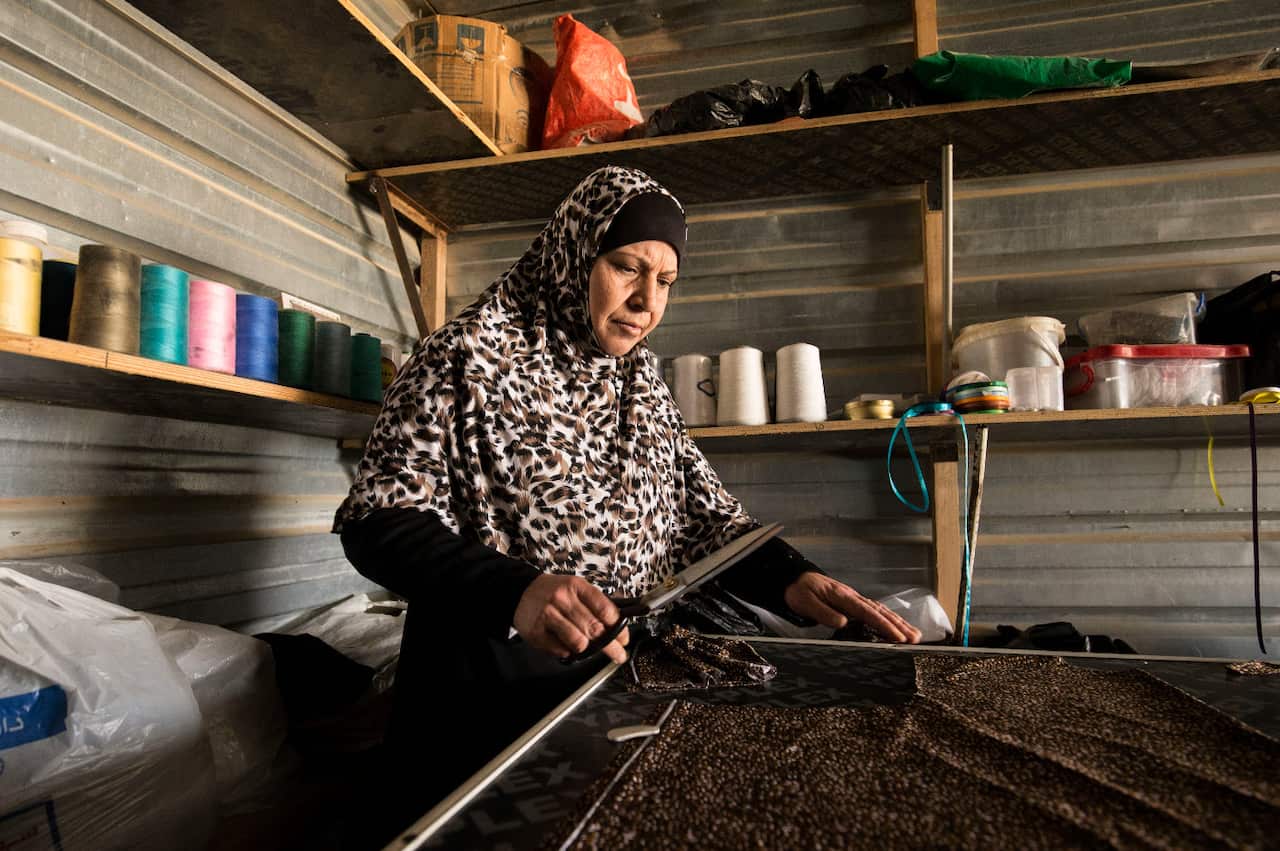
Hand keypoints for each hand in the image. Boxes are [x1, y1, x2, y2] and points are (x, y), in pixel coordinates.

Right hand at [513, 574, 629, 662]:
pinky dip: (567, 652)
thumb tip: (619, 623)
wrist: (521, 591)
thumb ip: (596, 603)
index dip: (618, 628)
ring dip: (586, 649)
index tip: (623, 638)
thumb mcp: (576, 588)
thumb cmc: (553, 592)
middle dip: (610, 646)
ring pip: (579, 641)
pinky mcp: (536, 631)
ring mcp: (548, 615)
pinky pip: (560, 650)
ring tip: (586, 647)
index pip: (604, 609)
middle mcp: (562, 599)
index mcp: (576, 586)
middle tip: (618, 654)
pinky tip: (566, 645)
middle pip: (594, 628)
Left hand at [783, 572, 922, 643]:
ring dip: (898, 622)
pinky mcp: (852, 602)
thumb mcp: (805, 602)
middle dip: (899, 625)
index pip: (868, 612)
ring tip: (914, 634)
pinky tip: (896, 625)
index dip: (884, 625)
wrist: (793, 578)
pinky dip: (887, 617)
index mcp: (843, 596)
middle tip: (915, 638)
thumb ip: (823, 612)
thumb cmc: (799, 590)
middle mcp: (852, 596)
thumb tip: (842, 622)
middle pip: (880, 611)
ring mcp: (853, 598)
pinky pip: (874, 610)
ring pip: (880, 610)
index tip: (898, 636)